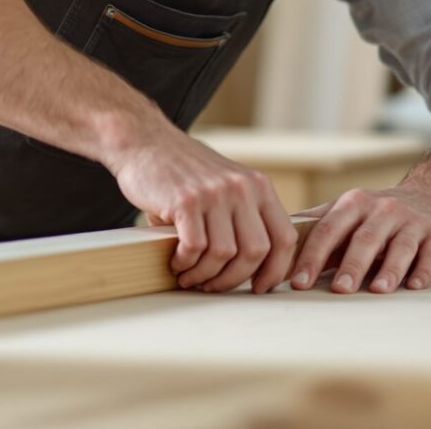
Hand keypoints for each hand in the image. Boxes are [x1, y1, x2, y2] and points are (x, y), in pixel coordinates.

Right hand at [109, 130, 297, 293]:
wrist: (146, 143)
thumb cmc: (185, 173)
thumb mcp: (228, 185)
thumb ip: (244, 216)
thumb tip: (255, 269)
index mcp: (259, 186)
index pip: (285, 237)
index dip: (275, 270)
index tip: (260, 288)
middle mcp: (242, 188)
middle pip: (256, 252)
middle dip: (234, 279)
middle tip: (214, 286)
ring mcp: (214, 193)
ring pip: (224, 254)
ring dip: (205, 275)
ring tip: (190, 277)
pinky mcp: (186, 201)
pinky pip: (195, 248)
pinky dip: (185, 264)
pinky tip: (177, 262)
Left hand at [289, 185, 430, 294]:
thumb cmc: (382, 214)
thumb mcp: (350, 210)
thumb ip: (317, 224)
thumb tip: (274, 242)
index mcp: (355, 204)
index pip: (328, 229)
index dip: (312, 256)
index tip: (298, 282)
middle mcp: (384, 209)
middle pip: (364, 238)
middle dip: (351, 265)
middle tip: (339, 289)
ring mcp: (413, 221)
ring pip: (400, 246)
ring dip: (389, 269)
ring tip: (378, 290)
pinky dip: (424, 269)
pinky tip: (415, 285)